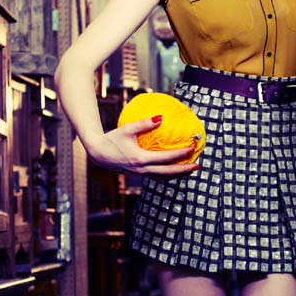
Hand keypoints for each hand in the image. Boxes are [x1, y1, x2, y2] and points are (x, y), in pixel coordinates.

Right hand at [85, 116, 201, 176]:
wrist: (98, 153)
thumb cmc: (112, 139)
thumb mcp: (127, 129)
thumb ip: (144, 123)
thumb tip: (161, 117)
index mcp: (140, 159)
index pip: (165, 158)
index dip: (180, 154)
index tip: (191, 149)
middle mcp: (142, 169)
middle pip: (168, 173)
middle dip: (184, 170)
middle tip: (197, 166)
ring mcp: (140, 173)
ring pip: (163, 178)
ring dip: (177, 175)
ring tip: (189, 170)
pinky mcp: (139, 174)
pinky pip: (157, 177)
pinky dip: (168, 175)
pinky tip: (174, 170)